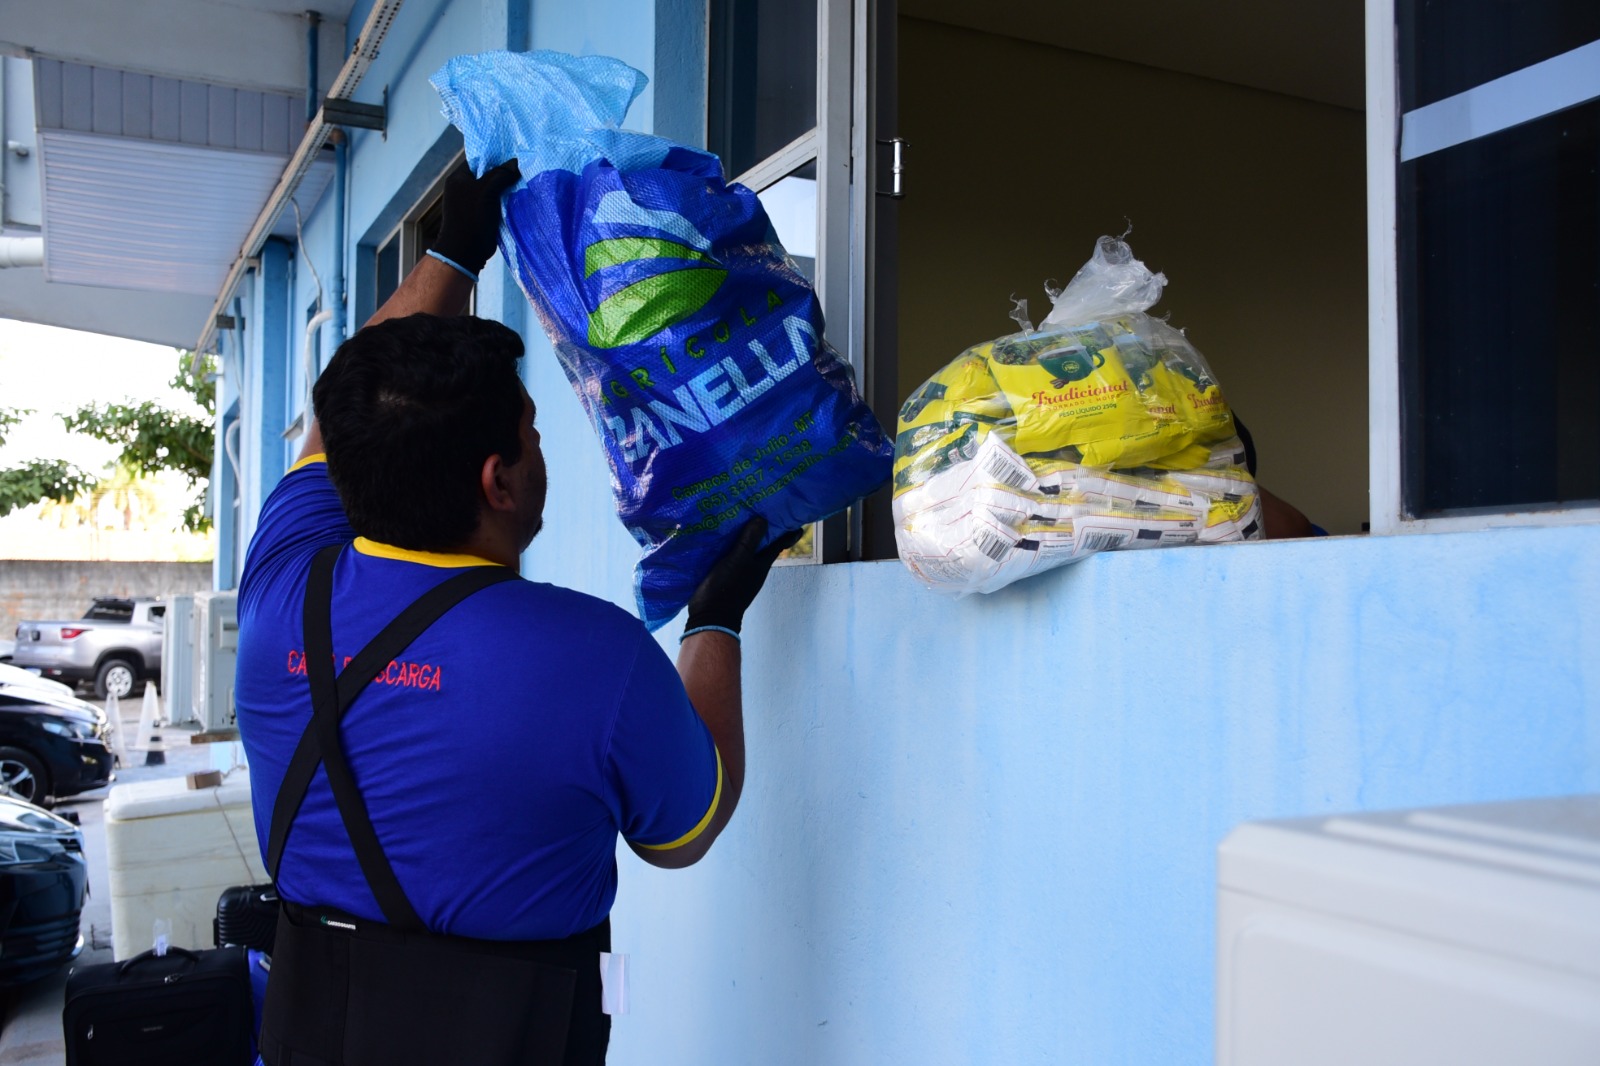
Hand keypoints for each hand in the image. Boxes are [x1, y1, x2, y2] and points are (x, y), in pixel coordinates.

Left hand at [430, 160, 520, 275]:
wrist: (466, 251)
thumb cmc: (471, 217)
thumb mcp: (486, 191)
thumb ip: (501, 174)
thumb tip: (517, 162)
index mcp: (458, 178)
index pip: (478, 161)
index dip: (495, 158)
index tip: (514, 157)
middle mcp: (463, 188)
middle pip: (487, 175)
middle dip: (504, 174)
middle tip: (522, 169)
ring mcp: (472, 203)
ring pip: (493, 190)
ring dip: (506, 189)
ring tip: (524, 183)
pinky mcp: (481, 215)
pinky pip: (495, 203)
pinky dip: (506, 202)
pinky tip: (519, 199)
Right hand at [685, 518, 802, 634]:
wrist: (710, 615)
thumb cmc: (728, 588)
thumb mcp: (739, 561)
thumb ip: (749, 541)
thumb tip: (763, 518)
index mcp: (762, 562)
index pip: (780, 542)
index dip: (788, 529)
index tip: (794, 514)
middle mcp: (755, 565)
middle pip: (764, 542)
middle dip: (766, 526)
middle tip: (763, 506)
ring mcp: (741, 569)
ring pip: (748, 546)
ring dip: (747, 532)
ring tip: (741, 513)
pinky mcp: (727, 572)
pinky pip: (732, 552)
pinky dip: (732, 542)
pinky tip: (723, 533)